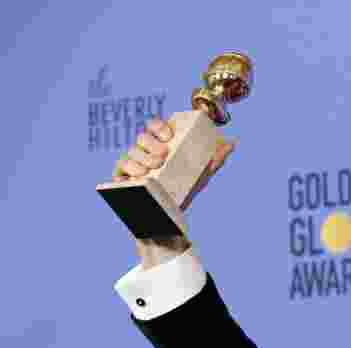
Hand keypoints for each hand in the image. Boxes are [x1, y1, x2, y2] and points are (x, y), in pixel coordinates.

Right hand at [111, 117, 236, 211]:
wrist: (172, 217)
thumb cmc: (185, 189)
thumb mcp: (201, 174)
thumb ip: (215, 158)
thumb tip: (233, 142)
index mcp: (160, 144)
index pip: (154, 126)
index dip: (158, 126)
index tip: (168, 135)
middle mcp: (144, 151)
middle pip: (141, 139)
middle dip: (150, 146)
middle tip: (162, 157)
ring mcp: (132, 165)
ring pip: (130, 154)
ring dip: (139, 160)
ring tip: (150, 170)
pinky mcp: (123, 181)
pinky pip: (117, 174)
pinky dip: (122, 175)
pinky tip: (130, 179)